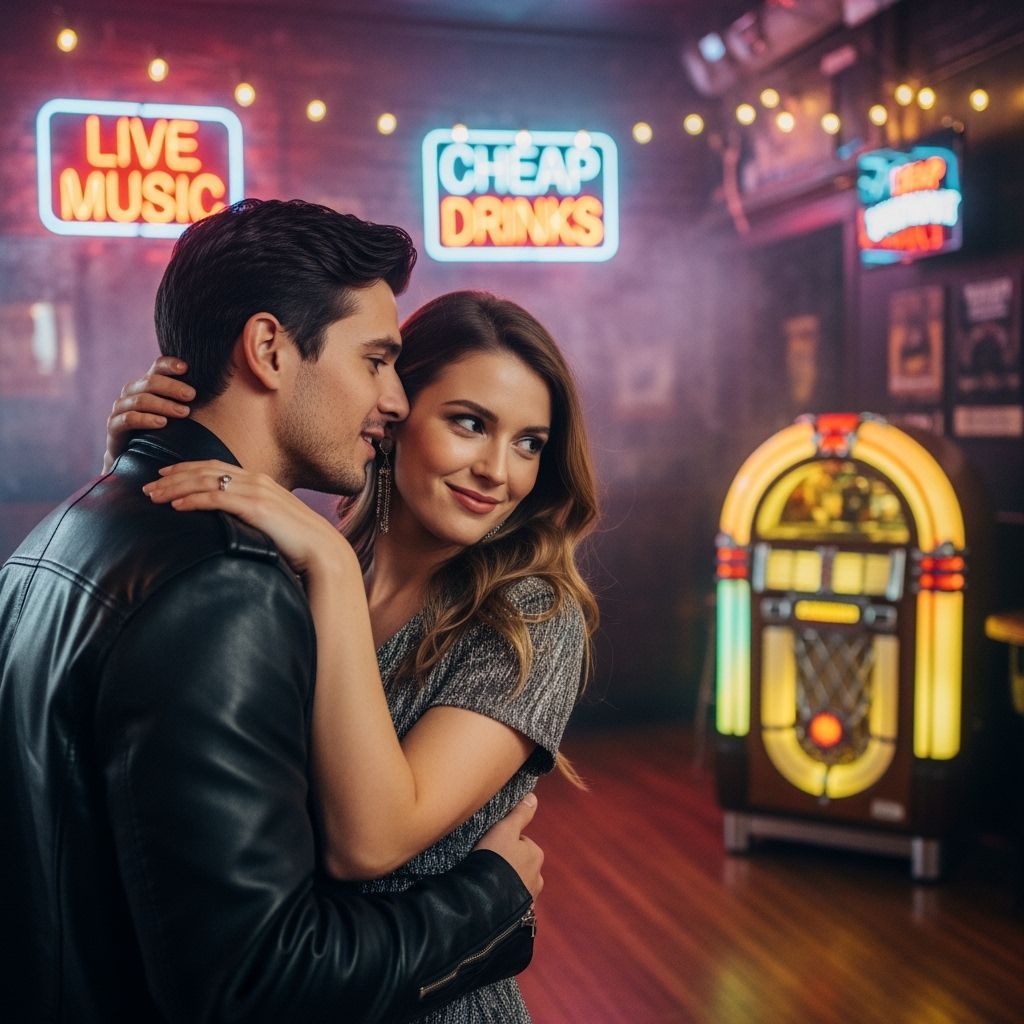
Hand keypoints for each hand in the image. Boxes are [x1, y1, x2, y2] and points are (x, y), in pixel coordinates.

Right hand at [104, 357, 194, 472]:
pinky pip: (129, 419)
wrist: (133, 457)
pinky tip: (162, 423)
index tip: (186, 368)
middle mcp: (131, 392)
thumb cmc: (160, 432)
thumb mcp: (174, 413)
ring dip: (164, 405)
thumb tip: (215, 388)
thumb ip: (186, 400)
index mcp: (146, 384)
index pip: (157, 367)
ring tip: (183, 412)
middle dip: (172, 387)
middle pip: (150, 382)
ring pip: (141, 400)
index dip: (170, 365)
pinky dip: (146, 419)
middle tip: (192, 395)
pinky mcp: (113, 426)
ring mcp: (120, 408)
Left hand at [142, 460, 355, 578]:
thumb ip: (251, 516)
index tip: (164, 475)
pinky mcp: (256, 507)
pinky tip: (176, 506)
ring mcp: (257, 492)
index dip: (187, 469)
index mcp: (260, 482)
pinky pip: (217, 500)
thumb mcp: (271, 523)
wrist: (322, 551)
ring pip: (207, 482)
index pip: (216, 468)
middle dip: (174, 477)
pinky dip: (194, 500)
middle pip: (206, 471)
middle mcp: (257, 481)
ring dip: (176, 487)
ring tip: (154, 495)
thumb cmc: (298, 543)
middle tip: (148, 486)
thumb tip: (231, 525)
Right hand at [474, 794, 543, 898]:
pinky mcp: (520, 914)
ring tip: (488, 880)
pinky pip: (511, 900)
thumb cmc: (494, 858)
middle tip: (488, 862)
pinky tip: (491, 895)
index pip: (521, 842)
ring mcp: (529, 897)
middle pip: (520, 862)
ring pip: (516, 882)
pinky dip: (504, 897)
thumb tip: (533, 797)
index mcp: (536, 854)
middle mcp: (538, 876)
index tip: (491, 846)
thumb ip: (520, 813)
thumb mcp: (504, 829)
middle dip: (508, 863)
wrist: (484, 898)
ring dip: (506, 881)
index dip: (504, 842)